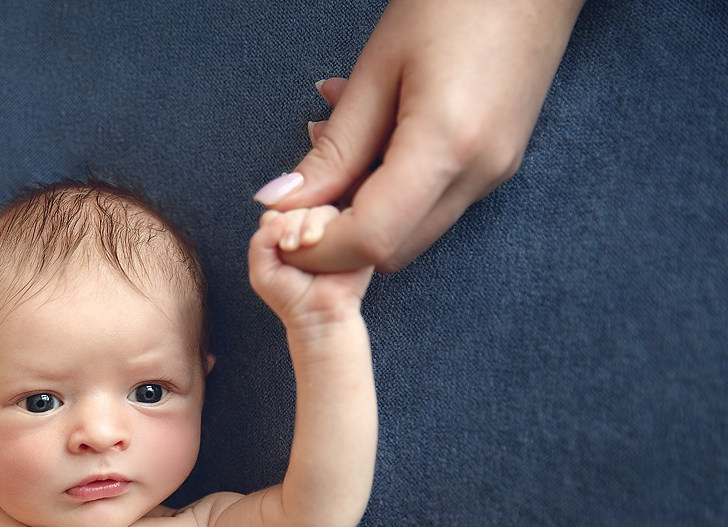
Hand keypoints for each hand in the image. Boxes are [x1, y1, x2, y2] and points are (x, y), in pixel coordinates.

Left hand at [249, 208, 373, 331]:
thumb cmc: (290, 298)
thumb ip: (260, 241)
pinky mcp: (355, 235)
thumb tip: (276, 216)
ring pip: (321, 209)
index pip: (280, 211)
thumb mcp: (262, 272)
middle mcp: (310, 231)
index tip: (280, 245)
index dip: (277, 222)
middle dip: (292, 223)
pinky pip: (346, 216)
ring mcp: (333, 233)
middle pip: (300, 206)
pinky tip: (328, 245)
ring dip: (311, 223)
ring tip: (307, 245)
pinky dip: (334, 225)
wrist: (318, 315)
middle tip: (291, 247)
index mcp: (287, 235)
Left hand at [253, 0, 584, 273]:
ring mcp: (495, 173)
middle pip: (391, 251)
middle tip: (297, 192)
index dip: (317, 248)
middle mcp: (479, 174)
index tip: (278, 229)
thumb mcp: (376, 69)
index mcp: (448, 147)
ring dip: (360, 209)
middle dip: (335, 235)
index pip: (370, 240)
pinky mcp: (498, 164)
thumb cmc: (454, 1)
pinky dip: (389, 190)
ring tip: (332, 141)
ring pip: (410, 231)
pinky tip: (371, 136)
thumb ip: (333, 148)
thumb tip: (282, 201)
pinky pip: (432, 202)